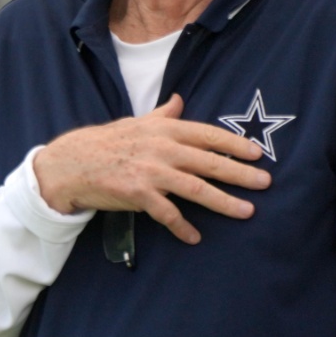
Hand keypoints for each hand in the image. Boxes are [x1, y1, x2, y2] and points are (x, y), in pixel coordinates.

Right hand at [33, 94, 270, 243]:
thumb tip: (180, 100)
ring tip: (246, 212)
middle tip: (265, 183)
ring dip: (224, 202)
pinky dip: (182, 227)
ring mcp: (150, 171)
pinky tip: (194, 236)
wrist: (69, 164)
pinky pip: (167, 213)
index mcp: (162, 129)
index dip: (234, 144)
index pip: (207, 134)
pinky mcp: (138, 194)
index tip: (257, 153)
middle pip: (209, 162)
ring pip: (196, 188)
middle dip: (241, 173)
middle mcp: (160, 148)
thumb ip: (162, 115)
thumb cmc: (104, 143)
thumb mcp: (135, 123)